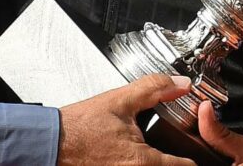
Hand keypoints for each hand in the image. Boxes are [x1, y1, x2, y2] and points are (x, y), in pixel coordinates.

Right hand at [58, 75, 197, 165]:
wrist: (50, 142)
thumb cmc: (79, 128)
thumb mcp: (120, 100)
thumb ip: (154, 89)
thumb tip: (179, 83)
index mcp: (143, 160)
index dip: (191, 154)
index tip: (191, 147)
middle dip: (173, 157)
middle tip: (171, 145)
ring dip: (156, 160)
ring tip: (147, 146)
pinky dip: (136, 163)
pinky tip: (127, 151)